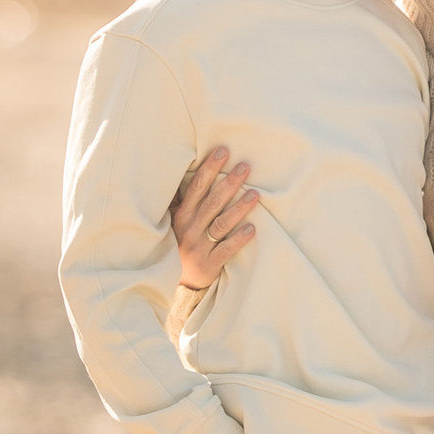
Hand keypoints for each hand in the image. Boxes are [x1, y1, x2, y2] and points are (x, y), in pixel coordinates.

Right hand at [169, 144, 257, 294]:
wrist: (178, 282)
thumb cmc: (182, 243)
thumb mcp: (178, 221)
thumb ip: (186, 200)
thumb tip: (192, 170)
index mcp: (182, 215)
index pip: (196, 187)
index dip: (209, 169)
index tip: (223, 151)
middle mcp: (189, 228)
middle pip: (211, 202)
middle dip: (229, 183)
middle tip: (245, 167)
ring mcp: (199, 246)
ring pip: (221, 224)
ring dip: (238, 208)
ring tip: (255, 194)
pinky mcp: (209, 263)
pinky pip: (225, 249)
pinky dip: (238, 239)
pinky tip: (252, 229)